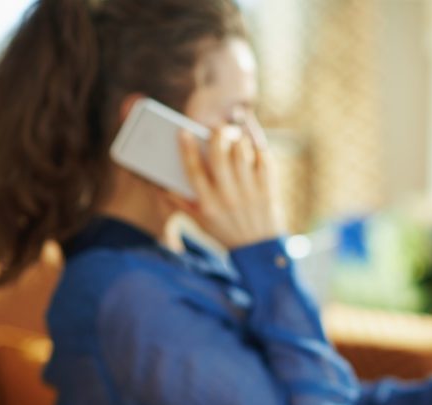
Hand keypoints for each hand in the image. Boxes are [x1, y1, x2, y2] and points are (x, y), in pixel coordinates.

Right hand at [165, 117, 282, 249]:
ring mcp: (250, 193)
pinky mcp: (268, 190)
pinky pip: (264, 161)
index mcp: (208, 204)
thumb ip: (181, 203)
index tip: (183, 132)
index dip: (187, 149)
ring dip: (238, 140)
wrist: (257, 249)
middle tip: (216, 128)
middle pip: (219, 157)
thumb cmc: (225, 232)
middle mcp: (228, 197)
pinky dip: (258, 151)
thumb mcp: (199, 222)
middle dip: (216, 136)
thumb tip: (163, 185)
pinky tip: (252, 150)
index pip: (194, 171)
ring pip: (242, 155)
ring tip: (235, 138)